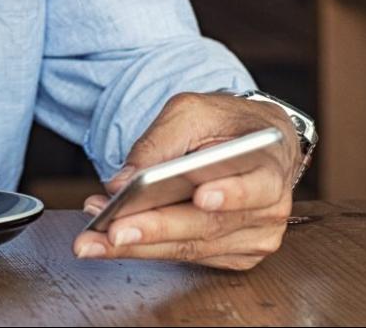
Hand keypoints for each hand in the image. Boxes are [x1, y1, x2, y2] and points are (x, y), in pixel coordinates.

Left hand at [71, 93, 298, 269]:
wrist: (256, 144)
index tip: (201, 196)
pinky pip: (186, 256)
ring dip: (139, 243)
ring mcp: (254, 238)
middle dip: (157, 229)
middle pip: (209, 225)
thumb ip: (160, 141)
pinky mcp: (235, 255)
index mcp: (270, 166)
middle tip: (113, 231)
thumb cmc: (226, 123)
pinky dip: (147, 247)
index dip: (230, 193)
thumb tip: (122, 182)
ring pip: (192, 248)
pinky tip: (112, 238)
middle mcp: (269, 209)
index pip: (255, 185)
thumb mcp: (194, 110)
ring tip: (95, 236)